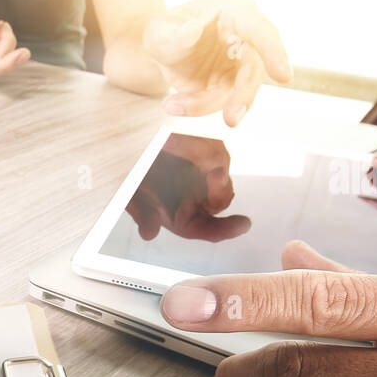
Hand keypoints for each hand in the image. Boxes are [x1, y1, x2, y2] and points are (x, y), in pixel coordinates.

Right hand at [124, 134, 249, 240]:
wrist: (132, 153)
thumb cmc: (135, 183)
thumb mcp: (135, 200)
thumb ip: (143, 216)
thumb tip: (148, 234)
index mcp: (187, 220)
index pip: (211, 230)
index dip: (227, 229)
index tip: (244, 224)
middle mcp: (201, 201)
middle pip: (221, 198)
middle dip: (219, 187)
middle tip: (214, 173)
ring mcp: (208, 176)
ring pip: (221, 171)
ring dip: (209, 162)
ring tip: (185, 150)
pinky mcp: (211, 152)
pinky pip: (215, 149)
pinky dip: (203, 146)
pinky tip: (181, 141)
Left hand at [143, 0, 291, 126]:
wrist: (164, 50)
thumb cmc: (167, 29)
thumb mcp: (161, 28)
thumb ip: (174, 31)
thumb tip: (192, 30)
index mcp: (237, 12)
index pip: (261, 31)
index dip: (273, 53)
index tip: (284, 77)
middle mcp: (247, 37)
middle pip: (255, 69)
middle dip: (243, 96)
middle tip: (231, 119)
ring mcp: (242, 63)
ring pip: (237, 92)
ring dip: (206, 104)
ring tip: (171, 104)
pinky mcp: (233, 85)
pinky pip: (221, 102)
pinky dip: (198, 107)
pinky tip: (173, 104)